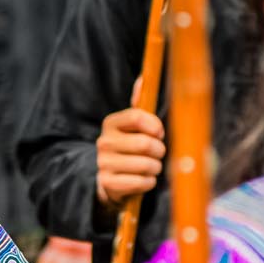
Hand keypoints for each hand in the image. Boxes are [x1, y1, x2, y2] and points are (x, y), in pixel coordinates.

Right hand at [96, 91, 164, 206]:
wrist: (111, 180)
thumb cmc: (130, 149)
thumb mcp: (132, 127)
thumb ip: (139, 104)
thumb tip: (142, 78)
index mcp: (111, 123)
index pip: (137, 117)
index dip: (155, 126)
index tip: (159, 133)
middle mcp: (104, 142)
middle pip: (146, 144)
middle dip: (159, 151)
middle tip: (157, 154)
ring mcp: (104, 163)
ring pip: (147, 165)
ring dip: (155, 168)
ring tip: (149, 167)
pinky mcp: (108, 183)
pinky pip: (142, 182)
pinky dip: (149, 183)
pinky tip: (142, 179)